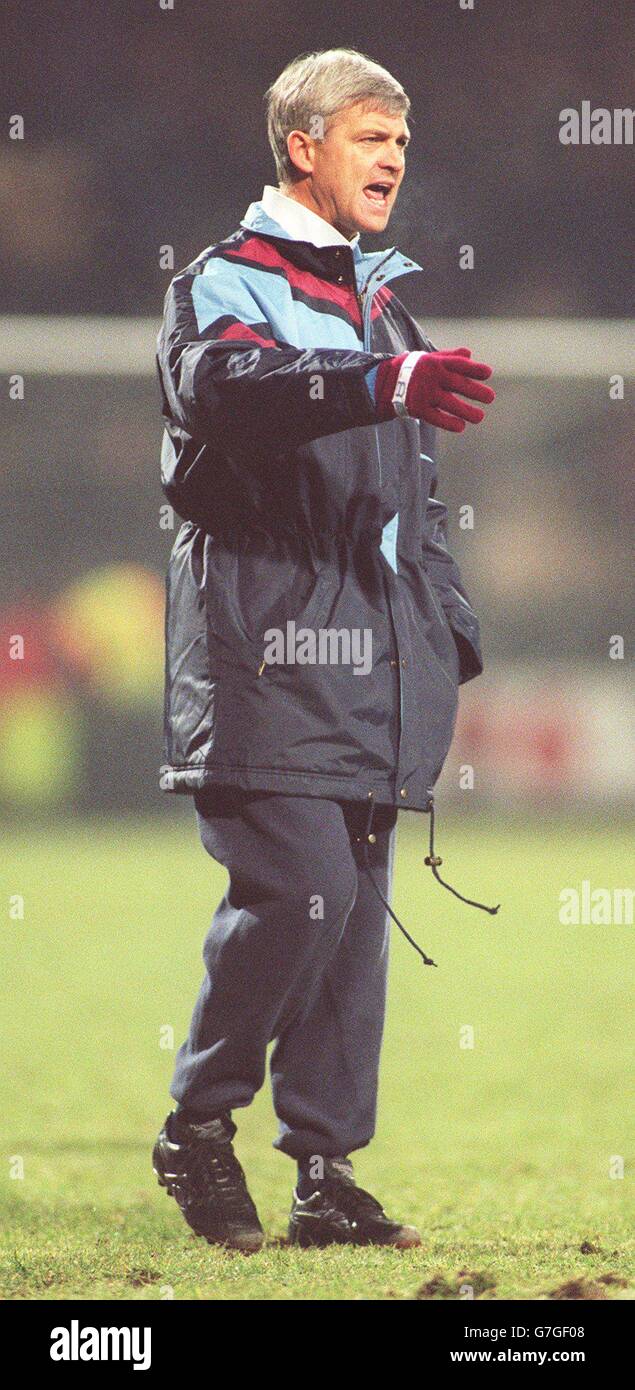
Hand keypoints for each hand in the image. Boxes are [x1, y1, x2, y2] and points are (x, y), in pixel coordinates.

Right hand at [375, 348, 494, 432]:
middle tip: (490, 398)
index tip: (488, 374)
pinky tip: (461, 426)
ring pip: (449, 404)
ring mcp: (425, 393)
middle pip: (458, 384)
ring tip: (480, 417)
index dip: (474, 369)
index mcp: (438, 363)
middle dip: (476, 391)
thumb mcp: (431, 359)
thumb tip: (469, 354)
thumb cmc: (417, 369)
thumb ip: (451, 357)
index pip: (459, 364)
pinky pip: (436, 418)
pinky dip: (449, 423)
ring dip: (466, 411)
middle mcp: (432, 377)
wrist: (387, 382)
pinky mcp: (418, 408)